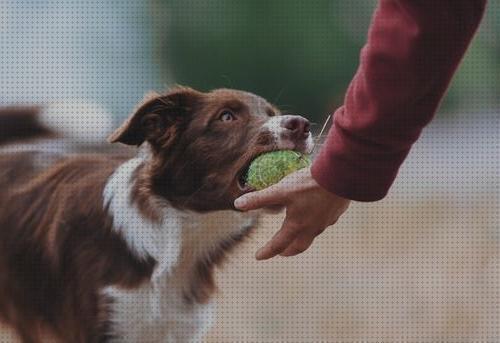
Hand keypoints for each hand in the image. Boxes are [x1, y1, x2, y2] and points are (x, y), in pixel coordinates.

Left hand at [234, 168, 349, 259]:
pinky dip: (316, 223)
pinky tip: (316, 215)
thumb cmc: (308, 184)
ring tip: (297, 233)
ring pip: (312, 235)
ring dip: (302, 237)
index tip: (258, 256)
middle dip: (288, 251)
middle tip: (281, 252)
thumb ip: (259, 199)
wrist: (340, 176)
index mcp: (297, 225)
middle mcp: (312, 228)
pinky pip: (324, 223)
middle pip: (299, 247)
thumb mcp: (280, 190)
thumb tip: (237, 204)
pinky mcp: (336, 213)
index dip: (267, 251)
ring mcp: (326, 222)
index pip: (278, 244)